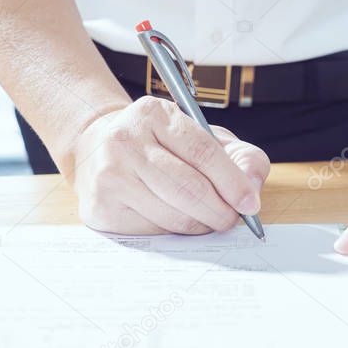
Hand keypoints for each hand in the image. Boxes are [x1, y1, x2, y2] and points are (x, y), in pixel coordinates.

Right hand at [71, 96, 269, 234]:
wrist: (95, 147)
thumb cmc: (158, 143)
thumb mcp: (200, 134)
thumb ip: (238, 156)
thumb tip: (252, 190)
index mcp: (155, 114)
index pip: (203, 152)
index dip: (233, 182)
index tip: (250, 203)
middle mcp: (126, 141)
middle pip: (189, 188)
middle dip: (220, 211)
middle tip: (232, 219)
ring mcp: (109, 175)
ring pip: (172, 215)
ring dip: (200, 225)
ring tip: (208, 220)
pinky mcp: (100, 207)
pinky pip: (152, 231)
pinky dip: (174, 232)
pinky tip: (176, 220)